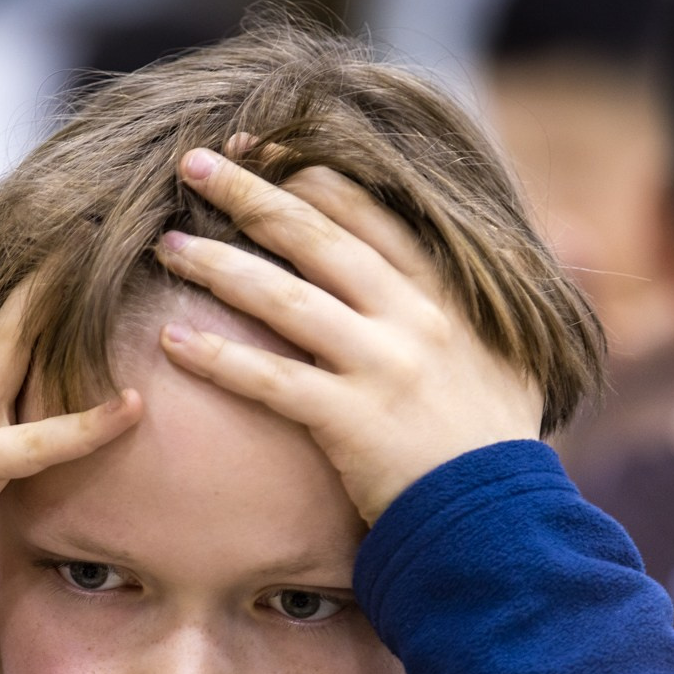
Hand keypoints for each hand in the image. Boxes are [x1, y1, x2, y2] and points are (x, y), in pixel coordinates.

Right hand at [0, 284, 140, 673]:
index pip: (25, 395)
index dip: (67, 366)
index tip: (114, 342)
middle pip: (24, 351)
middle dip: (62, 303)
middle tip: (106, 249)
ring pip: (27, 365)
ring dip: (66, 313)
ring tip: (110, 251)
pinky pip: (33, 444)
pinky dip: (84, 430)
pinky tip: (132, 408)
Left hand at [152, 145, 542, 524]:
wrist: (498, 521)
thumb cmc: (492, 447)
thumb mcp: (505, 358)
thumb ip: (467, 314)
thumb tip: (450, 279)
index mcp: (445, 295)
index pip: (369, 216)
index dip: (309, 178)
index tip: (262, 153)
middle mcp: (412, 318)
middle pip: (317, 238)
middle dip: (253, 195)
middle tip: (198, 164)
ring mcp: (381, 366)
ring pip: (284, 298)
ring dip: (219, 266)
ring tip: (168, 244)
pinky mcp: (351, 420)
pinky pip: (270, 379)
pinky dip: (219, 358)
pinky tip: (174, 340)